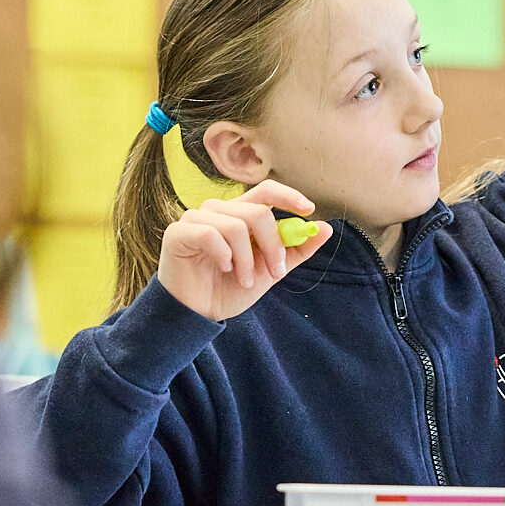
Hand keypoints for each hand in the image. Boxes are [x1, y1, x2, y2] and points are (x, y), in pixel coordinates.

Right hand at [157, 180, 333, 321]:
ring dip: (247, 260)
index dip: (288, 196)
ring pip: (237, 226)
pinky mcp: (179, 232)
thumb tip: (325, 228)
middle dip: (274, 246)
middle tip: (276, 272)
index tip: (309, 210)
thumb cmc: (229, 289)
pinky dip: (224, 256)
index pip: (266, 191)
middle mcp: (218, 210)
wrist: (197, 314)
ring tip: (243, 279)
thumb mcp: (270, 272)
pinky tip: (223, 269)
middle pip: (258, 211)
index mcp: (239, 214)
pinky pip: (211, 235)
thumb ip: (295, 251)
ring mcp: (196, 218)